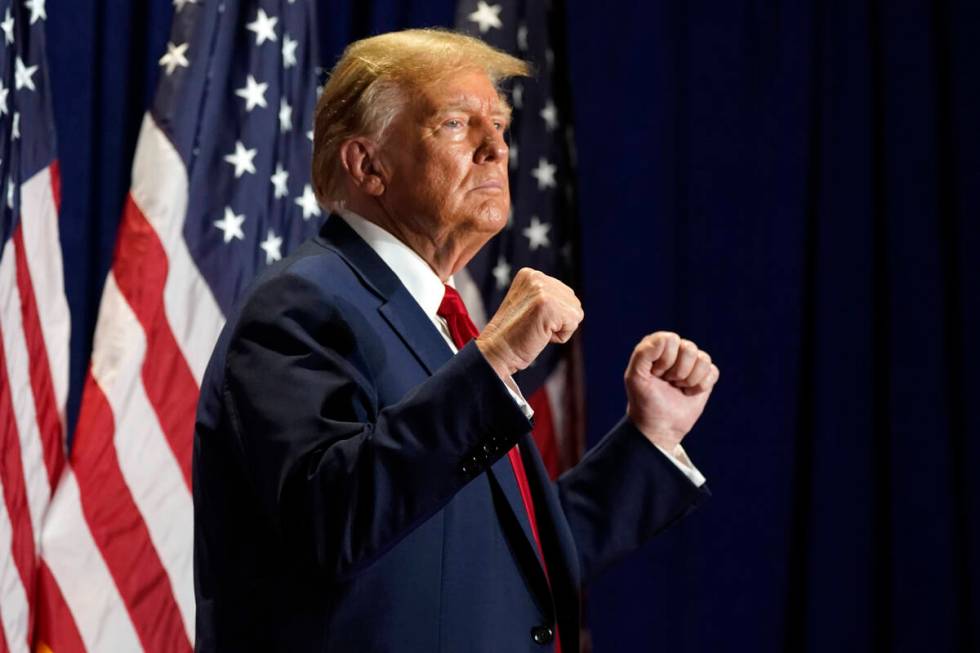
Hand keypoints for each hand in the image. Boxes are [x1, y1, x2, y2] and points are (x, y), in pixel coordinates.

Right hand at [476, 268, 583, 378]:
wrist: (497, 352)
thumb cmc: (514, 335)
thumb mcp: (529, 306)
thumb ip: (548, 297)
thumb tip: (574, 302)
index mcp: (530, 275)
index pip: (565, 294)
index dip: (553, 314)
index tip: (530, 319)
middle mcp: (536, 277)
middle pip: (573, 301)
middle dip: (559, 320)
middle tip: (534, 327)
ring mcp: (541, 290)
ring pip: (575, 313)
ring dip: (560, 328)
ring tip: (536, 330)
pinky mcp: (548, 305)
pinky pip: (573, 324)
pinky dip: (560, 336)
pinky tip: (540, 334)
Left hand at [625, 332, 719, 450]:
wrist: (659, 425)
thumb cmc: (644, 400)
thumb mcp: (635, 377)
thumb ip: (642, 354)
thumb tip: (664, 339)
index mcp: (657, 345)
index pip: (671, 340)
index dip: (665, 360)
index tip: (655, 374)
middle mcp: (675, 349)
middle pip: (689, 349)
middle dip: (678, 372)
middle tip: (667, 382)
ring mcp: (692, 362)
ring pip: (703, 360)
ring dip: (689, 380)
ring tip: (678, 387)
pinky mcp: (705, 376)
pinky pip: (713, 372)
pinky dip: (700, 387)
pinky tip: (688, 393)